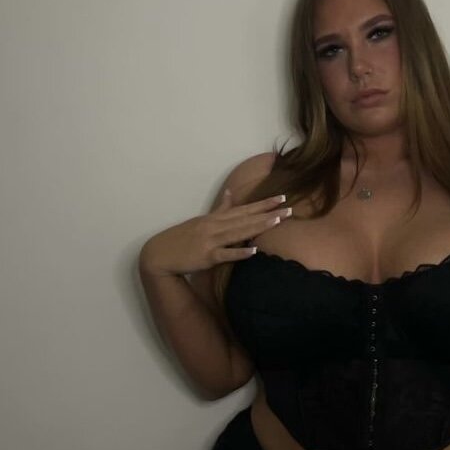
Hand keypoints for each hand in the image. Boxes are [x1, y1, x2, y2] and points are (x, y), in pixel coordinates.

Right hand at [139, 189, 288, 276]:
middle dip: (268, 212)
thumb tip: (232, 193)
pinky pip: (225, 254)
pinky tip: (253, 251)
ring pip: (239, 232)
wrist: (160, 253)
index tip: (281, 197)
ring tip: (278, 221)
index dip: (263, 203)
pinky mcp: (206, 256)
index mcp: (216, 218)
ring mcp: (211, 240)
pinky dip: (239, 252)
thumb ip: (220, 209)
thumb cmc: (182, 238)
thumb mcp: (201, 220)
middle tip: (289, 208)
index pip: (244, 209)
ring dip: (259, 226)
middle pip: (246, 218)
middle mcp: (215, 226)